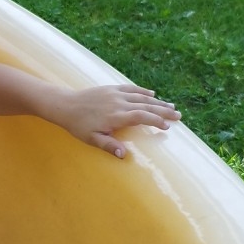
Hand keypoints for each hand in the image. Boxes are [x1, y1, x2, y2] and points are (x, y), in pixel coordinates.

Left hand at [54, 84, 179, 157]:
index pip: (141, 117)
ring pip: (141, 97)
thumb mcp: (91, 139)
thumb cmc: (78, 125)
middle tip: (178, 116)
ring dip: (157, 102)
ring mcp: (115, 94)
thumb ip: (108, 146)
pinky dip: (143, 91)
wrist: (65, 105)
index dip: (156, 121)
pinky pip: (131, 88)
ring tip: (171, 106)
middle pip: (146, 106)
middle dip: (164, 111)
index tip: (167, 127)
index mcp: (115, 116)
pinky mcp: (111, 88)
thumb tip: (123, 155)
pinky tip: (153, 94)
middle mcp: (118, 103)